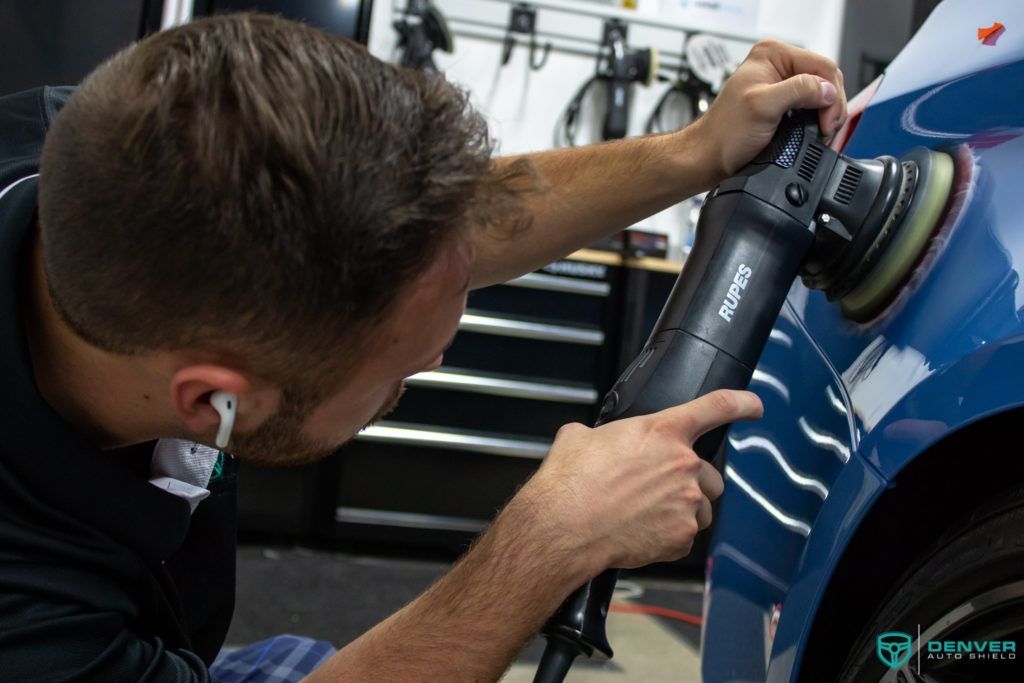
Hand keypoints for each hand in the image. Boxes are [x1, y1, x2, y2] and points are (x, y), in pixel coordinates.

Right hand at [518, 389, 762, 571]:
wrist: (564, 527)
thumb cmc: (570, 482)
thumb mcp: (579, 437)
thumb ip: (602, 434)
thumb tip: (596, 440)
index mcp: (662, 431)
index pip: (716, 406)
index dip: (742, 403)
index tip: (754, 405)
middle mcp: (683, 465)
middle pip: (708, 473)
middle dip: (689, 481)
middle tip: (655, 489)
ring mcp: (687, 503)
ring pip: (700, 507)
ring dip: (681, 510)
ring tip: (644, 514)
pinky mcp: (681, 537)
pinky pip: (684, 536)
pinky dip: (667, 536)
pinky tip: (639, 532)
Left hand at [691, 40, 846, 178]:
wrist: (711, 158)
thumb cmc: (726, 133)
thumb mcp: (763, 106)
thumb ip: (798, 91)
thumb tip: (828, 90)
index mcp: (771, 54)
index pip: (821, 65)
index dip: (831, 94)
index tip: (827, 121)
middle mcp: (777, 64)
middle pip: (825, 78)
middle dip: (831, 106)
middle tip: (826, 130)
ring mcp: (780, 83)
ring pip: (821, 93)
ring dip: (826, 114)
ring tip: (821, 133)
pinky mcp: (782, 102)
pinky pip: (811, 105)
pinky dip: (817, 119)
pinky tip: (815, 131)